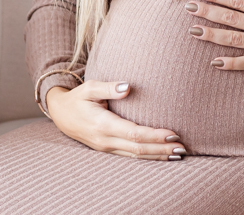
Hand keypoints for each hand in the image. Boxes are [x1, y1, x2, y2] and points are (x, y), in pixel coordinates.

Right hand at [46, 81, 185, 159]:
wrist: (61, 114)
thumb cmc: (78, 98)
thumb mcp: (90, 87)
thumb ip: (109, 87)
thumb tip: (127, 86)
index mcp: (103, 124)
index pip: (134, 134)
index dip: (154, 136)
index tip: (173, 133)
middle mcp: (105, 140)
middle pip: (138, 149)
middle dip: (161, 149)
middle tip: (182, 148)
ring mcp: (106, 147)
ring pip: (136, 156)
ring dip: (158, 155)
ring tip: (178, 154)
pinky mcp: (108, 150)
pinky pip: (130, 156)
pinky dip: (148, 157)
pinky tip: (161, 155)